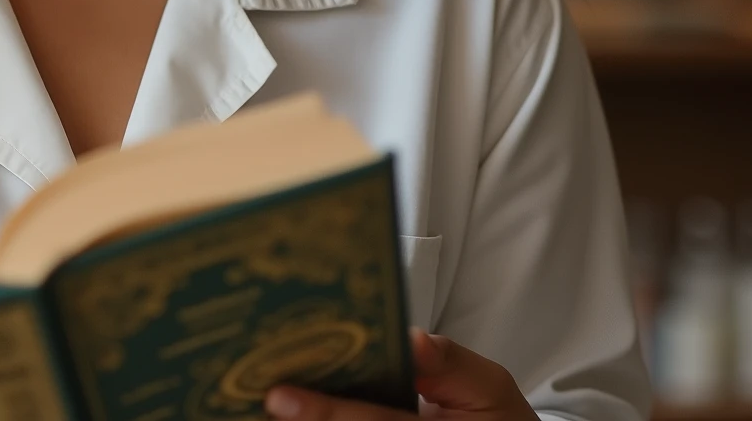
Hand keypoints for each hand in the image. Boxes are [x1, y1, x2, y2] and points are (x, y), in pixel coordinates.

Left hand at [265, 328, 538, 420]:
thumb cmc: (497, 420)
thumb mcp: (490, 387)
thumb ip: (453, 364)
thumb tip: (412, 339)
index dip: (325, 412)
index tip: (279, 396)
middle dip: (303, 419)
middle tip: (255, 396)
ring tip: (260, 403)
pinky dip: (314, 419)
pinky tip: (290, 408)